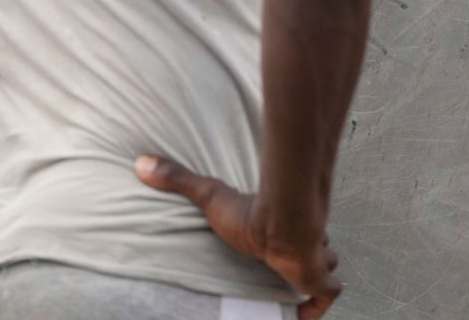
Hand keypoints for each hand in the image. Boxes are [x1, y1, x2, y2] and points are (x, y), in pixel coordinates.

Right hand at [137, 155, 340, 318]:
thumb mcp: (209, 196)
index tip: (271, 246)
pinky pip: (327, 294)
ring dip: (315, 272)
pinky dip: (317, 305)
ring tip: (294, 284)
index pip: (289, 227)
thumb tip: (141, 163)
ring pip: (324, 264)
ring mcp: (314, 259)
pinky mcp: (319, 278)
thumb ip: (180, 180)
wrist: (281, 224)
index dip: (284, 237)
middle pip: (309, 246)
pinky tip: (301, 314)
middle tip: (281, 270)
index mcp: (279, 224)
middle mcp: (301, 238)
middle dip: (302, 255)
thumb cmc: (250, 214)